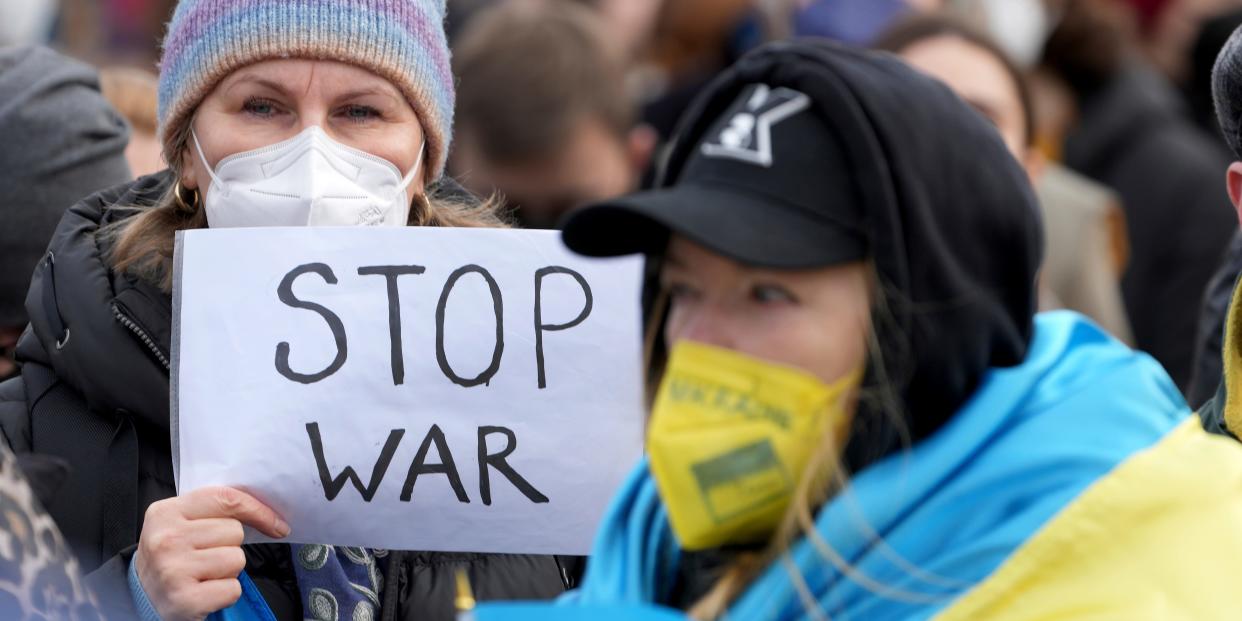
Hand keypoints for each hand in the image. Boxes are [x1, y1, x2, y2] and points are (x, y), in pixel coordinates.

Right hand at [134, 487, 288, 620]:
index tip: (277, 523)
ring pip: (237, 559)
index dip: (257, 510)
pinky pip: (233, 588)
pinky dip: (225, 593)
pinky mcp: (184, 599)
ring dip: (228, 570)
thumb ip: (214, 511)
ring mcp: (173, 569)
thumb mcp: (182, 523)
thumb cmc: (172, 556)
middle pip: (234, 531)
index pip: (225, 499)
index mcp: (166, 512)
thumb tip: (269, 515)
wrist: (140, 596)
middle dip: (229, 545)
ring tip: (203, 573)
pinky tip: (204, 591)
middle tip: (205, 556)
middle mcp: (166, 539)